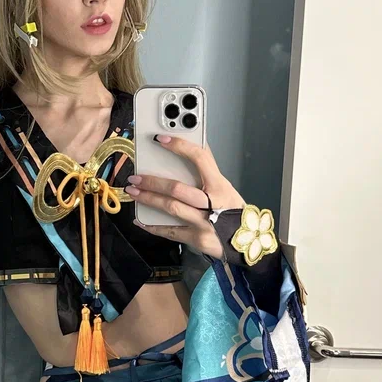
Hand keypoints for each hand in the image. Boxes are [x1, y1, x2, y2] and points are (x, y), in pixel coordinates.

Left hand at [124, 134, 245, 257]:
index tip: (160, 139)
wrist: (248, 242)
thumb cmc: (233, 211)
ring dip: (149, 199)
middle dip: (153, 182)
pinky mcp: (196, 239)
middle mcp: (212, 204)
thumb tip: (192, 147)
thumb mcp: (226, 188)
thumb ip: (208, 172)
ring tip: (134, 192)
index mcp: (220, 186)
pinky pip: (170, 232)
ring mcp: (204, 223)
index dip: (179, 146)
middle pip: (177, 189)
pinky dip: (153, 226)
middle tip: (136, 177)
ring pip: (171, 208)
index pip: (200, 158)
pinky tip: (140, 220)